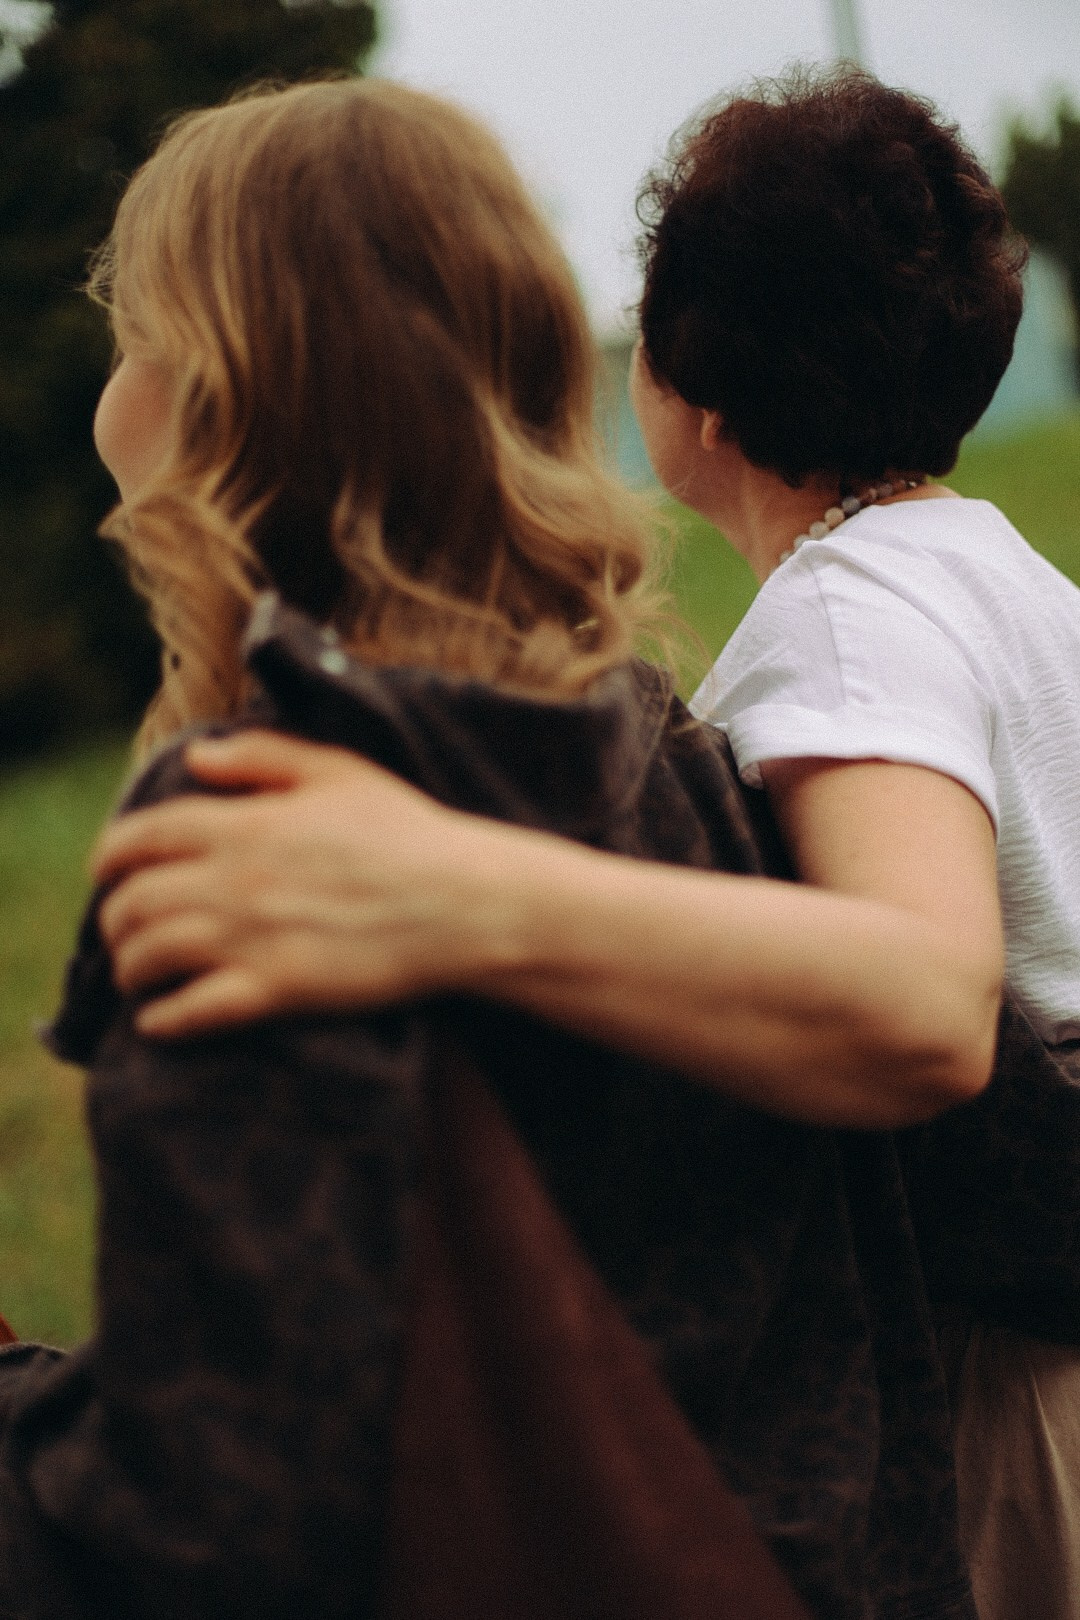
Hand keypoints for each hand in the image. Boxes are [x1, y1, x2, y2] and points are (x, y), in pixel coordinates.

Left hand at [92, 731, 516, 1037]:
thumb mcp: (337, 771)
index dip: (109, 857)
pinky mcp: (276, 990)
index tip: (105, 872)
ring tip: (138, 976)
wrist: (462, 901)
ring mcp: (250, 937)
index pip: (140, 837)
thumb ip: (261, 757)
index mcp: (244, 823)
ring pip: (149, 956)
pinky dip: (161, 1020)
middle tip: (124, 932)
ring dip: (130, 969)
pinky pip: (191, 1012)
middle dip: (115, 920)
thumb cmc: (407, 831)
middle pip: (132, 903)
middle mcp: (233, 879)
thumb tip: (197, 757)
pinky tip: (157, 1022)